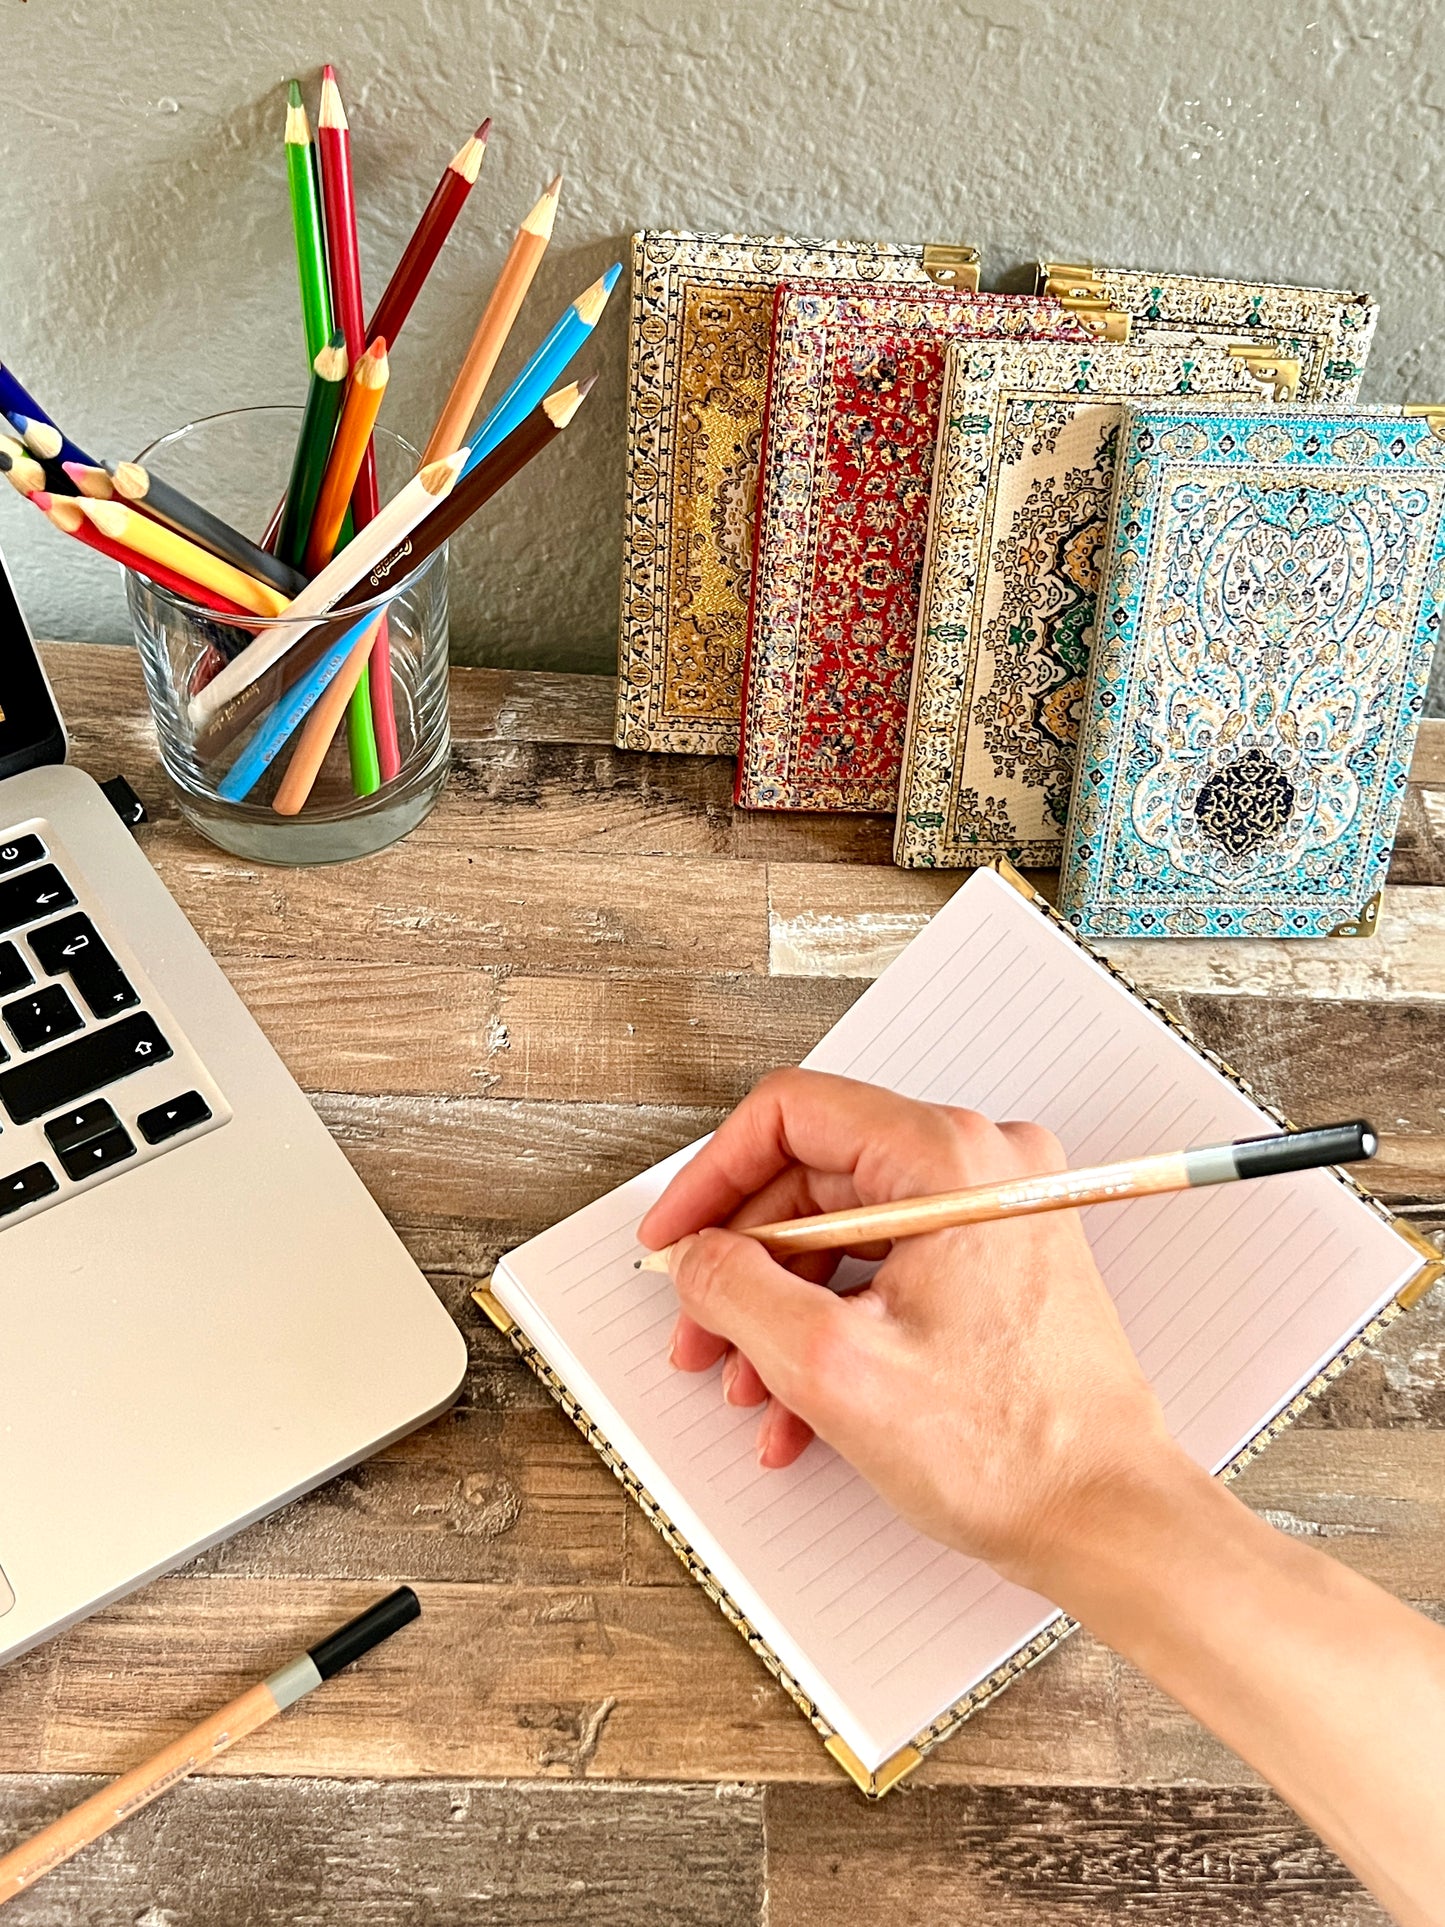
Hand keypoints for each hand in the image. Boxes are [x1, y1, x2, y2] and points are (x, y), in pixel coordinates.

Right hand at [637, 1068, 1188, 1595]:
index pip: (790, 1114)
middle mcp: (980, 1166)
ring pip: (844, 1233)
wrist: (1110, 1518)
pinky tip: (801, 1406)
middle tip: (698, 1332)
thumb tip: (693, 1257)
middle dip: (742, 1265)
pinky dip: (836, 1325)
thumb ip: (737, 1290)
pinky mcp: (1001, 1260)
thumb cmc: (1012, 1450)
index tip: (675, 1238)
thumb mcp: (832, 1367)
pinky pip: (889, 1268)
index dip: (711, 1178)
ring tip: (751, 1388)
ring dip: (781, 1309)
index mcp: (946, 1158)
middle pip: (813, 1180)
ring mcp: (995, 1212)